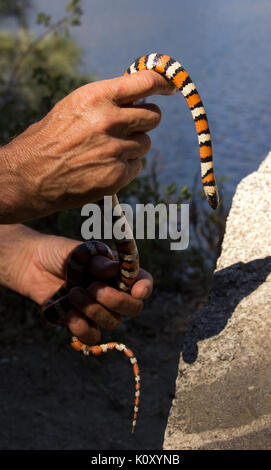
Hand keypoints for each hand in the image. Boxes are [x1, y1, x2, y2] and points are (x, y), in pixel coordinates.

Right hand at [0, 71, 175, 222]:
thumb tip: (138, 95)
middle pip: (153, 116)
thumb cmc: (49, 138)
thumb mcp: (74, 107)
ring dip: (132, 147)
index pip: (146, 82)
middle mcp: (110, 120)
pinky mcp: (117, 175)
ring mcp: (115, 149)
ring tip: (105, 152)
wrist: (29, 176)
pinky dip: (125, 167)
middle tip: (129, 127)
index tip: (169, 87)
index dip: (162, 83)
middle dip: (144, 121)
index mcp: (97, 97)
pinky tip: (103, 168)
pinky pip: (136, 166)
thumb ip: (107, 100)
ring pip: (145, 143)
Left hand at [0, 225, 152, 343]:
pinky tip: (69, 314)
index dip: (145, 287)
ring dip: (93, 310)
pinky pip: (93, 337)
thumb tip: (116, 270)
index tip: (137, 290)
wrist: (33, 265)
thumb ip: (98, 262)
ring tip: (73, 292)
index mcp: (120, 272)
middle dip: (116, 301)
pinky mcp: (83, 323)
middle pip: (133, 308)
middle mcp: (115, 292)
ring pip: (112, 322)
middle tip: (93, 288)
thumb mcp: (80, 252)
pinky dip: (82, 328)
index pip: (143, 281)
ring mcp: (100, 310)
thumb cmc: (61, 253)